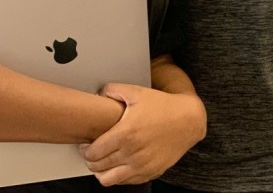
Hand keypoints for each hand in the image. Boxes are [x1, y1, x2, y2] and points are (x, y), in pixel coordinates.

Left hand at [79, 82, 205, 185]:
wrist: (188, 120)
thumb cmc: (163, 106)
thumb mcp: (137, 91)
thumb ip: (113, 90)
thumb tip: (98, 92)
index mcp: (125, 134)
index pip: (93, 152)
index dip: (84, 149)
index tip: (85, 144)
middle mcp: (132, 153)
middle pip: (98, 167)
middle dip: (90, 160)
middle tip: (90, 152)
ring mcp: (142, 166)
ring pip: (109, 180)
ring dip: (101, 172)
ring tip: (102, 162)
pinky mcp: (150, 172)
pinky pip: (126, 182)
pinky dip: (118, 176)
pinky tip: (118, 165)